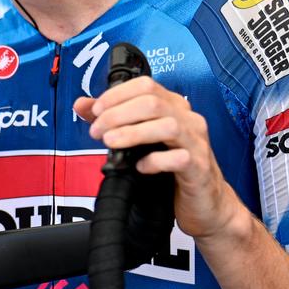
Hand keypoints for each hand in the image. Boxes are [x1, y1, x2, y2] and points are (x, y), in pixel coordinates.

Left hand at [73, 77, 247, 244]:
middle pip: (152, 102)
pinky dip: (155, 161)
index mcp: (174, 107)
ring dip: (132, 133)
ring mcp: (196, 142)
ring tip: (111, 143)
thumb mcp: (142, 140)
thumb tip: (82, 105)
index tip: (96, 111)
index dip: (116, 95)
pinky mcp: (199, 167)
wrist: (206, 203)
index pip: (145, 85)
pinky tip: (140, 167)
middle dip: (118, 114)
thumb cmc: (174, 168)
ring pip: (166, 125)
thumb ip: (113, 119)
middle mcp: (188, 119)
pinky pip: (179, 158)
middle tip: (97, 131)